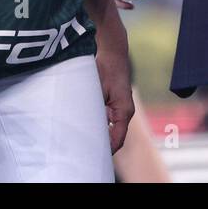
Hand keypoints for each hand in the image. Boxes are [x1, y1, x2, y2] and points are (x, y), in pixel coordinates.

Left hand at [94, 16, 133, 153]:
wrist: (112, 51)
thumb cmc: (105, 67)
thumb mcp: (96, 89)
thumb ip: (95, 109)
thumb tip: (86, 127)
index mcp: (124, 111)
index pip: (117, 139)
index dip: (106, 150)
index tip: (92, 157)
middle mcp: (125, 112)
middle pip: (114, 137)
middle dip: (101, 145)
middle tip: (83, 153)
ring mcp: (121, 109)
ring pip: (111, 129)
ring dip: (99, 134)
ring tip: (82, 143)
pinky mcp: (115, 104)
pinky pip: (109, 120)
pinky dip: (99, 125)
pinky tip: (86, 127)